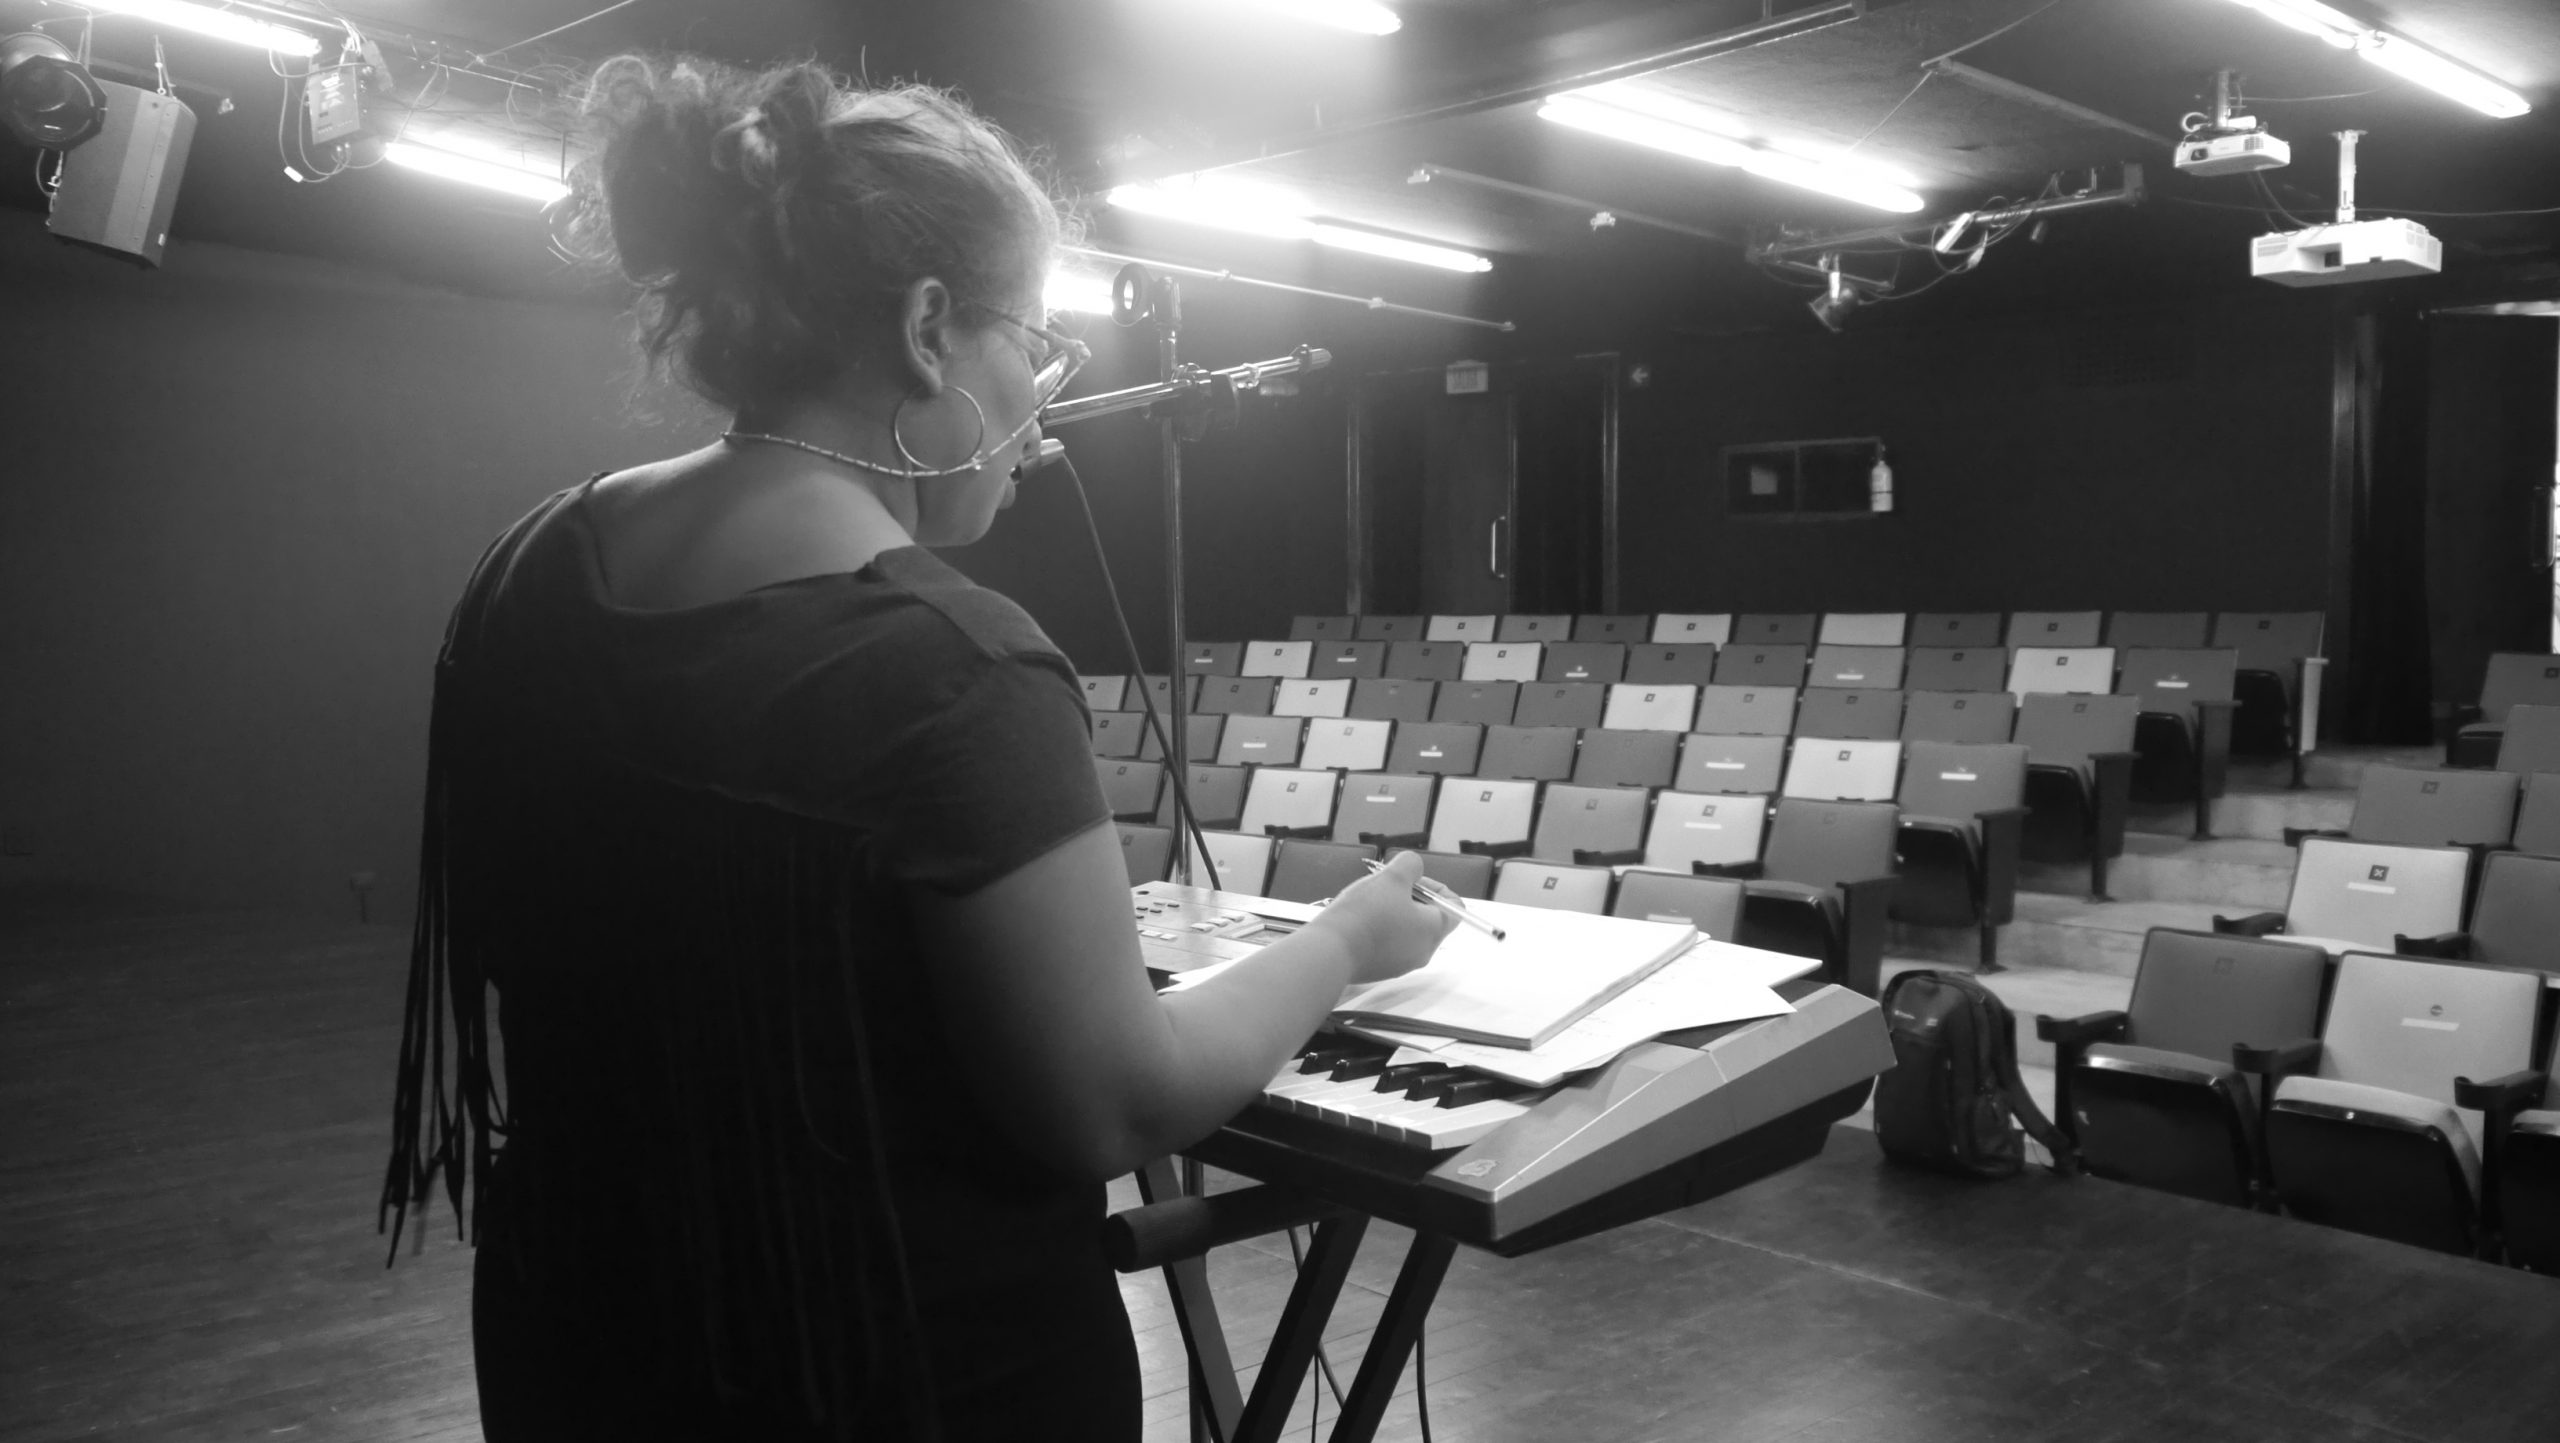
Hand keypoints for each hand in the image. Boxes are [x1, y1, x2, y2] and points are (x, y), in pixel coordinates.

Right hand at [1310, 850, 1457, 985]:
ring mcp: (1401, 964)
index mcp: (1434, 931)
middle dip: (1410, 897)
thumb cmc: (1364, 915)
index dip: (1437, 887)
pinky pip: (1388, 945)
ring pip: (1406, 931)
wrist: (1330, 951)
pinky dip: (1379, 930)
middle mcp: (1423, 952)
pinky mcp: (1380, 970)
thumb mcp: (1392, 877)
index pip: (1455, 907)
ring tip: (1369, 903)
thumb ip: (1410, 865)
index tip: (1413, 881)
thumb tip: (1413, 868)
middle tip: (1387, 887)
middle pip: (1429, 918)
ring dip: (1393, 913)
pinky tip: (1359, 921)